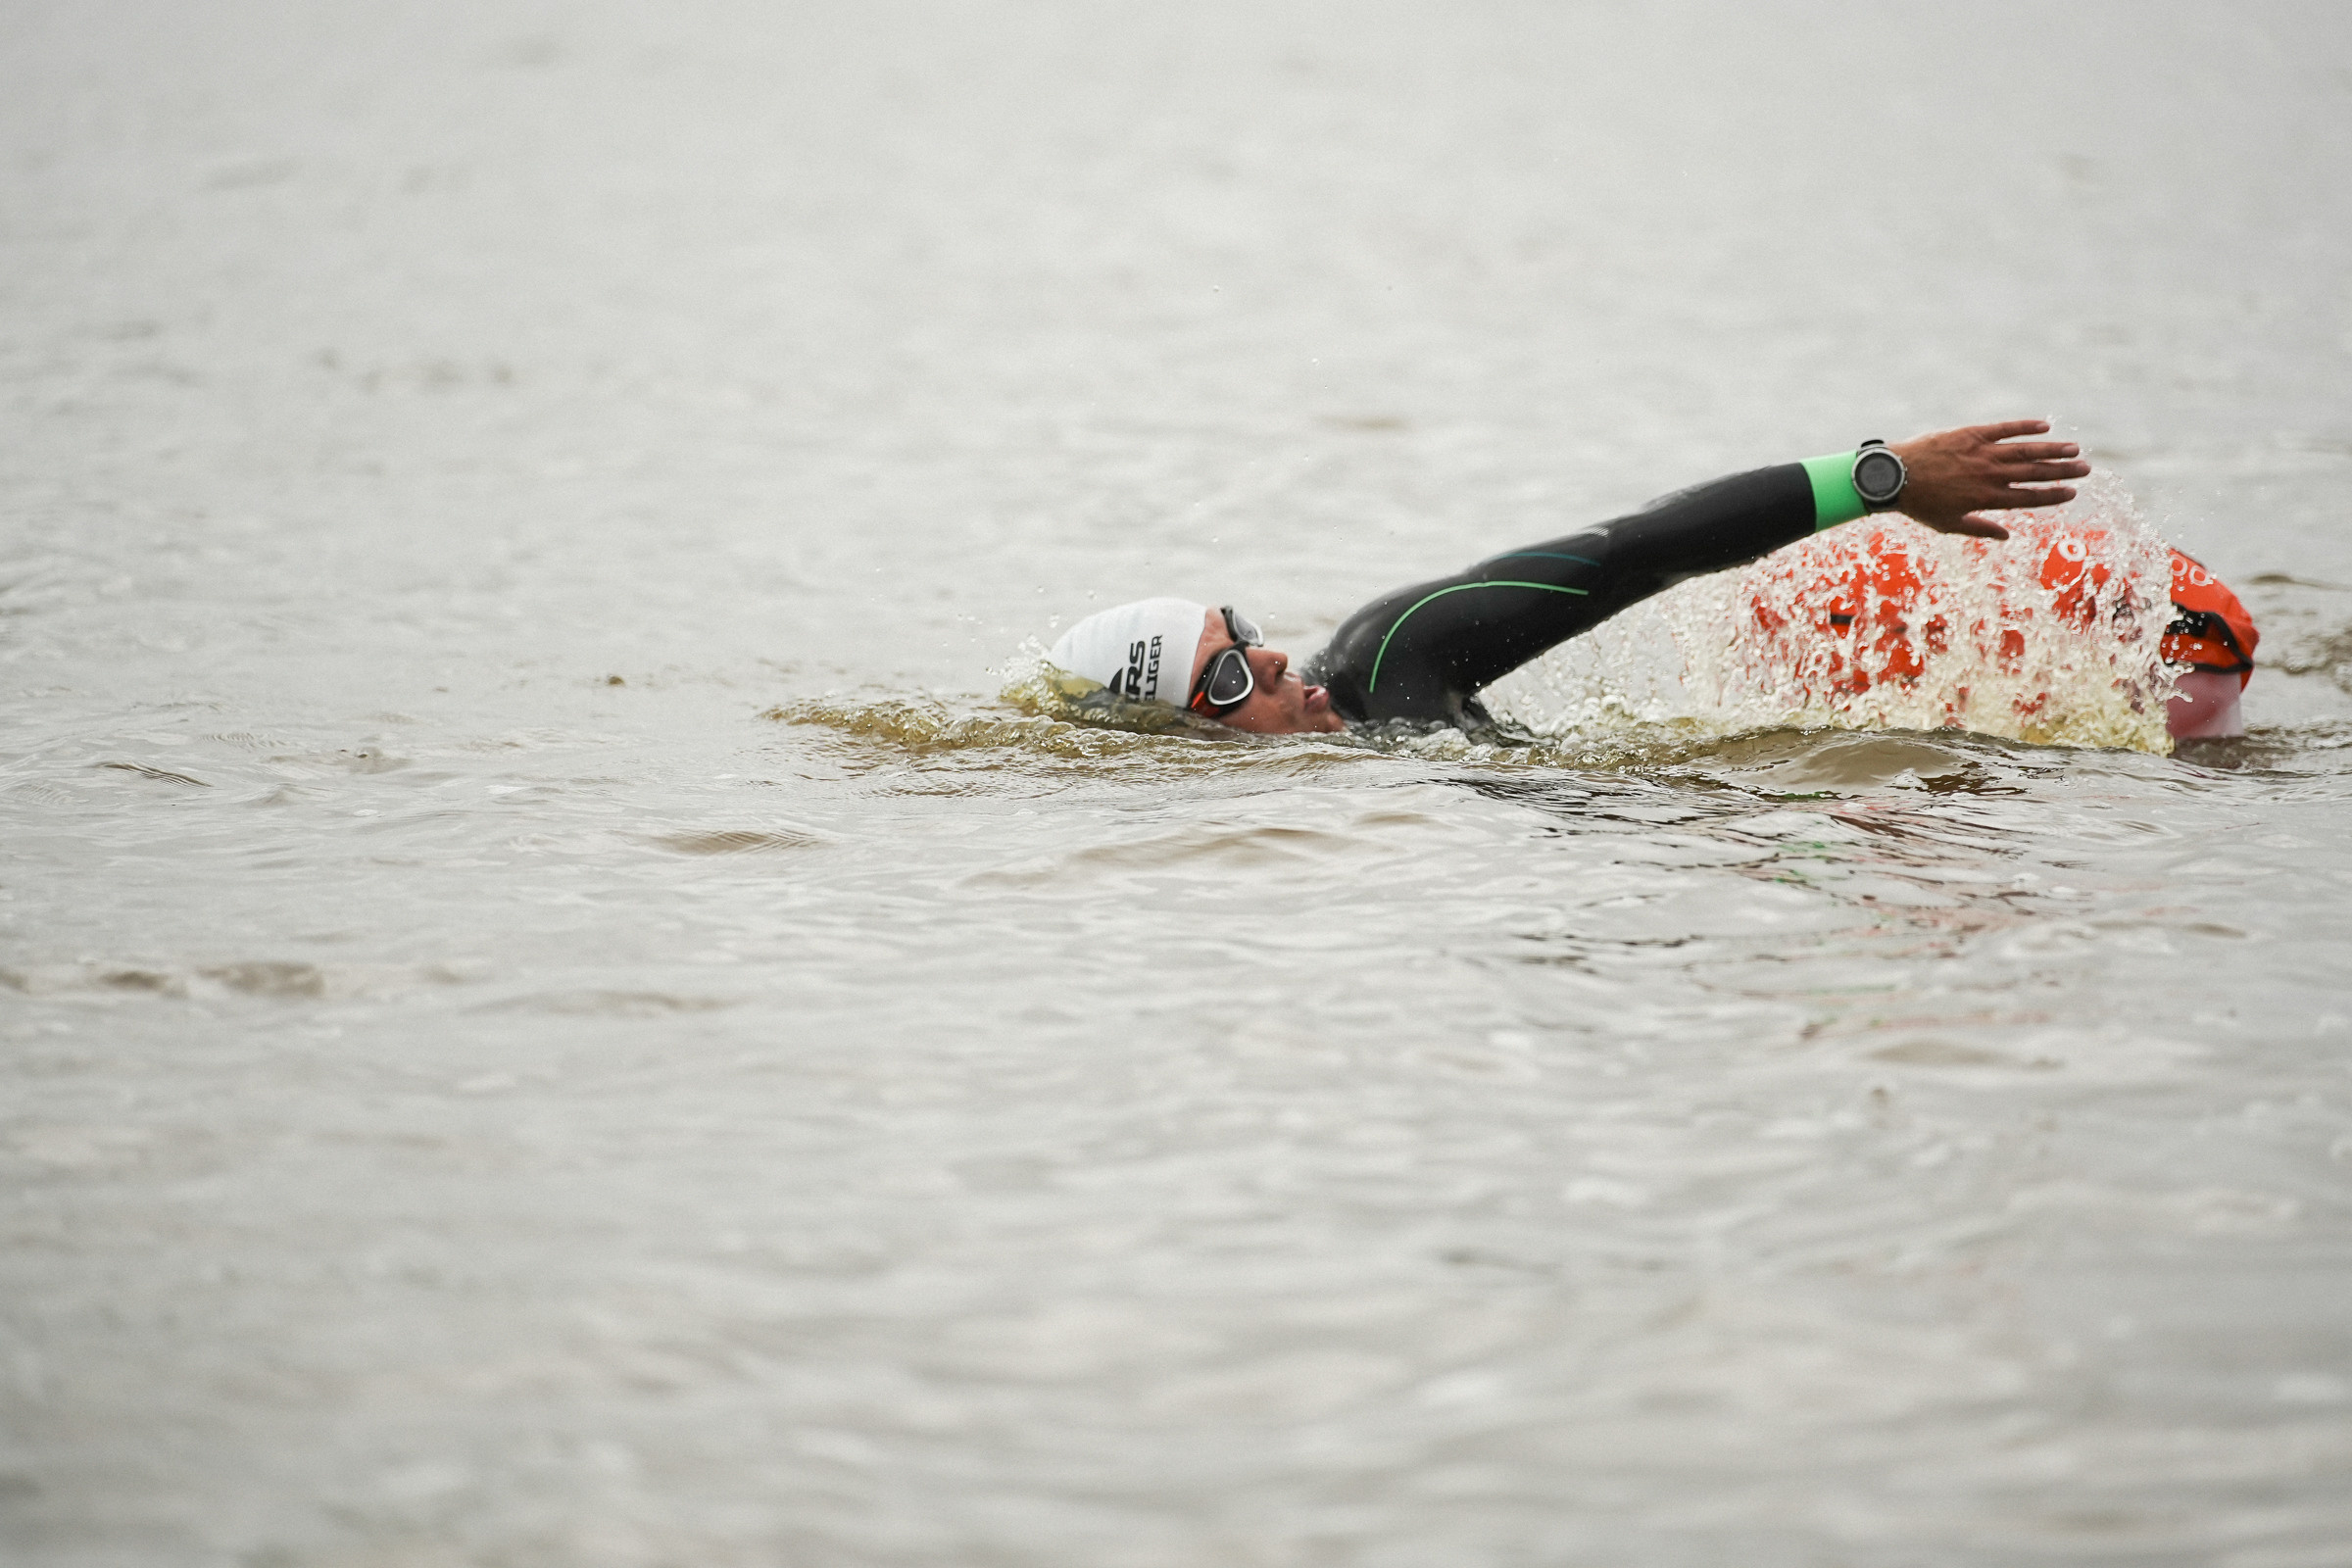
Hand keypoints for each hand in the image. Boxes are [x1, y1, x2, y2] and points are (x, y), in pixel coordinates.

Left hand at [1888, 419, 2089, 539]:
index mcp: (1986, 499)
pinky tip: (2045, 426)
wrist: (1893, 477)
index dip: (2052, 496)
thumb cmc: (1919, 504)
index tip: (2072, 493)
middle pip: (2034, 473)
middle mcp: (1989, 475)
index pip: (2028, 498)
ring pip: (2025, 450)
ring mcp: (1981, 453)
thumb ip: (1980, 528)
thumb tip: (2006, 536)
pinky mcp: (1970, 434)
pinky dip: (2025, 427)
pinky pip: (2003, 429)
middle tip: (2085, 469)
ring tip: (2074, 449)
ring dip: (2052, 450)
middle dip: (2062, 472)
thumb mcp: (1948, 524)